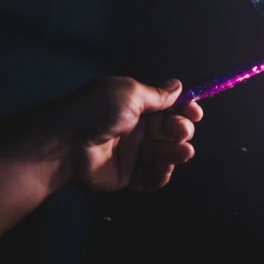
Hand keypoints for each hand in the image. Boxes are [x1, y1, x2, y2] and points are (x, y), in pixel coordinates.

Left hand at [63, 76, 202, 191]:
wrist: (66, 144)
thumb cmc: (99, 111)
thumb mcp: (130, 93)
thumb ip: (157, 95)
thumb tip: (178, 86)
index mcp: (134, 107)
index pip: (167, 108)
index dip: (184, 110)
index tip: (196, 113)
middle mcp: (135, 129)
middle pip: (168, 131)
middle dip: (180, 130)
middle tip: (182, 132)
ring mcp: (130, 154)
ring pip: (162, 154)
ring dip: (176, 152)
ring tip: (182, 152)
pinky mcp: (124, 177)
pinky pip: (148, 178)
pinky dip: (160, 175)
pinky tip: (164, 169)